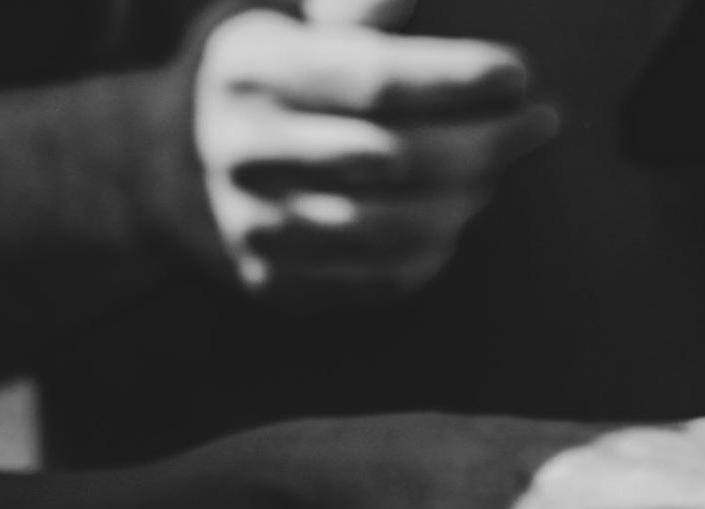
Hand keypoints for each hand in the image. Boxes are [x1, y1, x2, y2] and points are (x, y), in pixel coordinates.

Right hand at [187, 0, 558, 301]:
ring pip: (395, 228)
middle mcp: (242, 150)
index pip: (374, 77)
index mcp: (250, 65)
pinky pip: (381, 281)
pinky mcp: (274, 285)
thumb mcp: (286, 7)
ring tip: (496, 169)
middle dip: (486, 140)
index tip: (520, 72)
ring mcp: (254, 226)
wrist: (166, 164)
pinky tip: (455, 216)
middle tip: (538, 121)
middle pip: (397, 157)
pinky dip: (434, 252)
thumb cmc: (265, 69)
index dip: (457, 77)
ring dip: (468, 200)